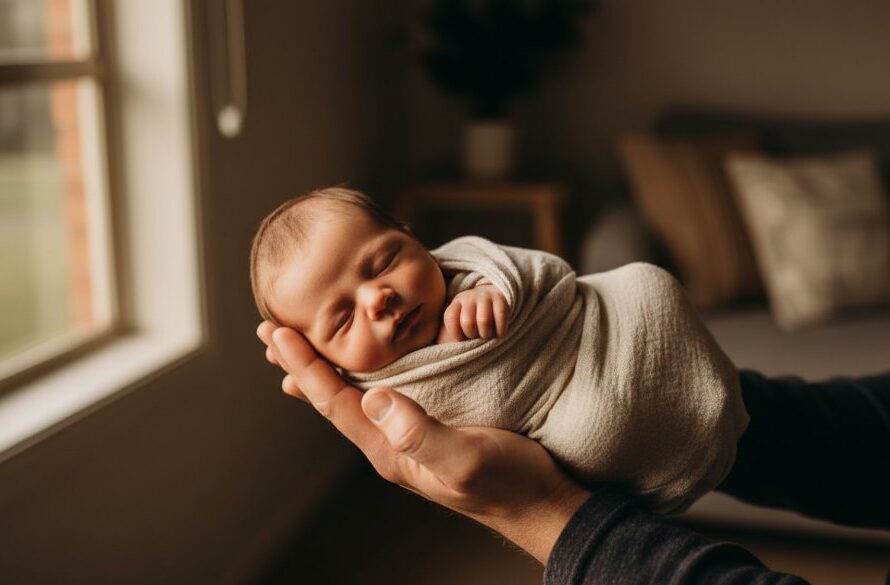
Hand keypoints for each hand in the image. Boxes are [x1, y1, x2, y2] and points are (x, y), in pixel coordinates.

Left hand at [257, 321, 589, 563]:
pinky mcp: (430, 423)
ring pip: (355, 394)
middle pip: (334, 397)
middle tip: (270, 332)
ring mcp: (409, 434)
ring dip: (327, 366)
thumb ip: (419, 433)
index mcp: (390, 449)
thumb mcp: (464, 458)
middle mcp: (391, 441)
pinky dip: (362, 371)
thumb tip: (374, 399)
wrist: (540, 500)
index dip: (306, 367)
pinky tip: (363, 363)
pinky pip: (383, 392)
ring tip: (301, 344)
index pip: (335, 402)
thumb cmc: (508, 482)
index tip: (278, 334)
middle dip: (302, 365)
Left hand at [437, 284, 508, 343]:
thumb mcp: (456, 325)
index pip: (450, 318)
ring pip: (484, 321)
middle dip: (472, 335)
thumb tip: (431, 357)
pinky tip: (498, 334)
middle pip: (468, 322)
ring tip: (486, 335)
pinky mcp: (501, 299)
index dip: (456, 334)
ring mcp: (485, 296)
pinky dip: (500, 331)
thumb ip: (445, 338)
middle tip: (475, 336)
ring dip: (486, 334)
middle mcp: (469, 297)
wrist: (491, 299)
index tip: (461, 338)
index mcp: (456, 303)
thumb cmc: (471, 320)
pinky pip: (500, 317)